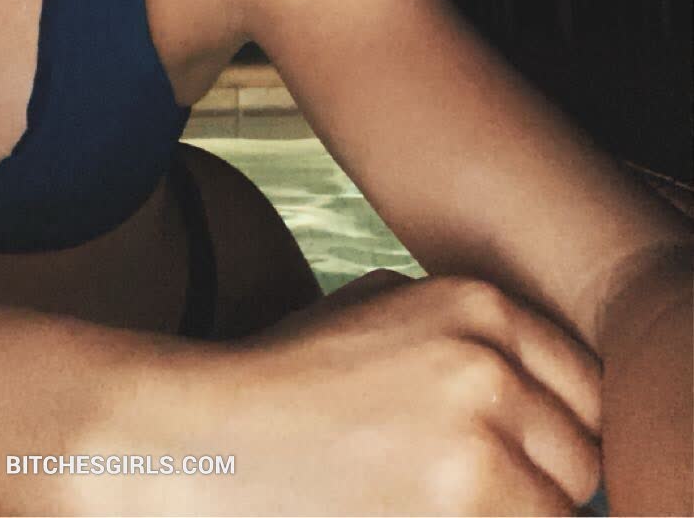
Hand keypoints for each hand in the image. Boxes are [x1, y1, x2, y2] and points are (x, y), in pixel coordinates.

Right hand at [225, 271, 602, 515]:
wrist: (213, 438)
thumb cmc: (292, 378)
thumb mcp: (380, 306)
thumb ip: (467, 330)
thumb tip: (539, 388)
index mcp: (479, 305)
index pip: (587, 385)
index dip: (561, 431)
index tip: (529, 458)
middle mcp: (488, 365)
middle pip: (581, 456)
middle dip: (543, 483)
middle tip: (478, 490)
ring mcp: (475, 442)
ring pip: (557, 513)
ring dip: (514, 517)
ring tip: (443, 500)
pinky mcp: (457, 509)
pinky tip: (424, 514)